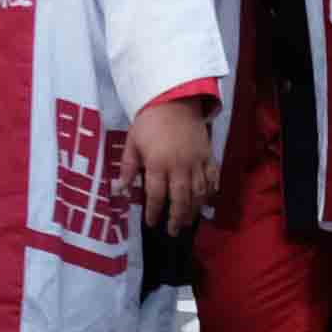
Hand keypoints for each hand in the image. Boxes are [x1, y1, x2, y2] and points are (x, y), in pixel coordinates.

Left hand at [126, 94, 217, 235]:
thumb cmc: (149, 122)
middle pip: (180, 199)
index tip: (151, 223)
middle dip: (176, 218)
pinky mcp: (208, 155)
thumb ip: (127, 168)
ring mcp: (197, 161)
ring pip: (198, 193)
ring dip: (194, 210)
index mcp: (157, 163)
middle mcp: (179, 166)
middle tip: (172, 232)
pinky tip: (207, 202)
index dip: (154, 212)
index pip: (156, 195)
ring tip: (188, 222)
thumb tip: (119, 190)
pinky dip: (211, 192)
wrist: (174, 100)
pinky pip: (213, 178)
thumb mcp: (132, 143)